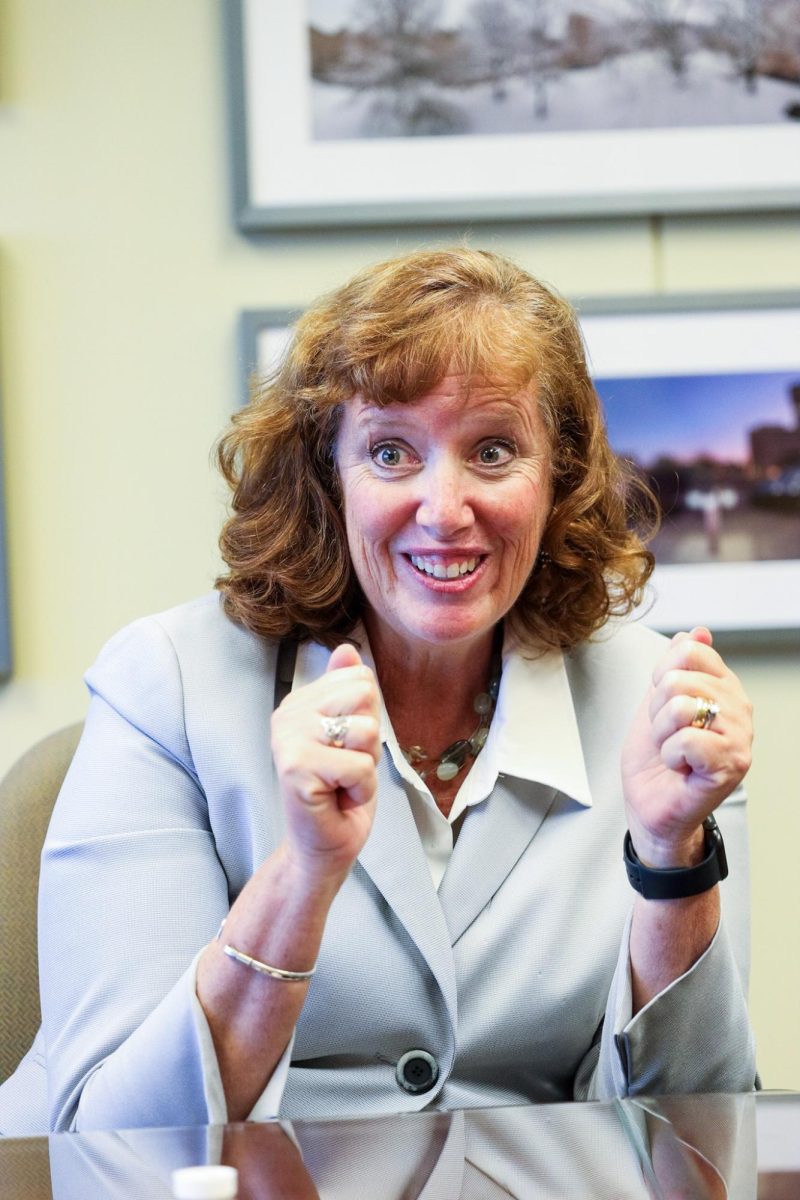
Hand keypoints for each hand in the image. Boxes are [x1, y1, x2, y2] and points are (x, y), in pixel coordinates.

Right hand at [271, 643, 380, 883]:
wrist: (324, 847)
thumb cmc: (341, 793)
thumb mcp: (355, 734)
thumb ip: (349, 692)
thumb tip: (348, 649)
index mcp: (299, 703)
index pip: (360, 680)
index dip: (367, 720)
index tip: (346, 750)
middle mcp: (287, 715)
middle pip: (364, 696)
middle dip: (369, 741)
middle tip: (346, 769)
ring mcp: (288, 741)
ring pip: (365, 730)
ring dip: (366, 766)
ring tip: (342, 783)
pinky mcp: (297, 768)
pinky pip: (360, 766)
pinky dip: (361, 790)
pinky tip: (339, 799)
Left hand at [621, 627, 752, 866]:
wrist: (650, 804)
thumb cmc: (655, 759)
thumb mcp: (656, 702)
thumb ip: (675, 666)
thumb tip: (698, 633)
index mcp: (723, 687)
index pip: (688, 650)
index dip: (660, 677)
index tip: (663, 706)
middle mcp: (738, 708)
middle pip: (678, 679)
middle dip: (656, 711)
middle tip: (667, 736)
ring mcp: (739, 737)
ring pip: (682, 707)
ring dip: (662, 735)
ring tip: (674, 752)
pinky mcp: (732, 765)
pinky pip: (687, 740)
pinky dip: (671, 756)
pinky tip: (682, 768)